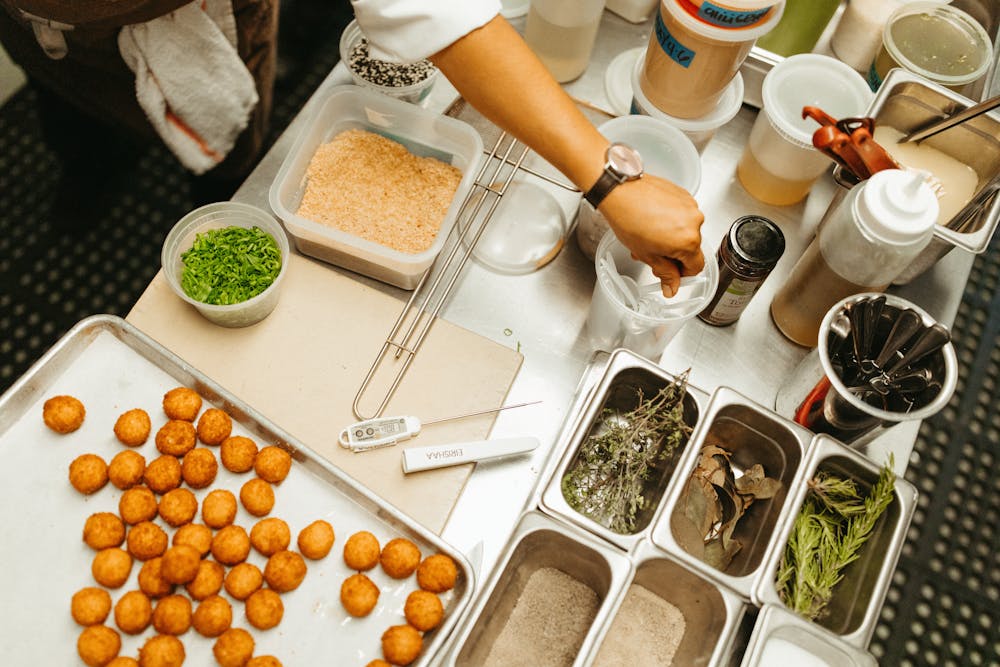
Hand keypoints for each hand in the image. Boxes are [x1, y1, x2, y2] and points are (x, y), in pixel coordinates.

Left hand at [598, 174, 705, 295]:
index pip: (696, 267)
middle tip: (653, 253)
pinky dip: (671, 220)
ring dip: (672, 237)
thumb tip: (672, 287)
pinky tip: (653, 220)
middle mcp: (695, 222)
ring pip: (687, 230)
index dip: (682, 274)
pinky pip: (683, 214)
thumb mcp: (647, 255)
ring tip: (650, 234)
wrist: (619, 191)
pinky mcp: (684, 194)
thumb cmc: (628, 219)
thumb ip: (665, 274)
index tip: (671, 273)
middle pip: (691, 248)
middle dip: (673, 254)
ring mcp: (690, 206)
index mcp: (688, 241)